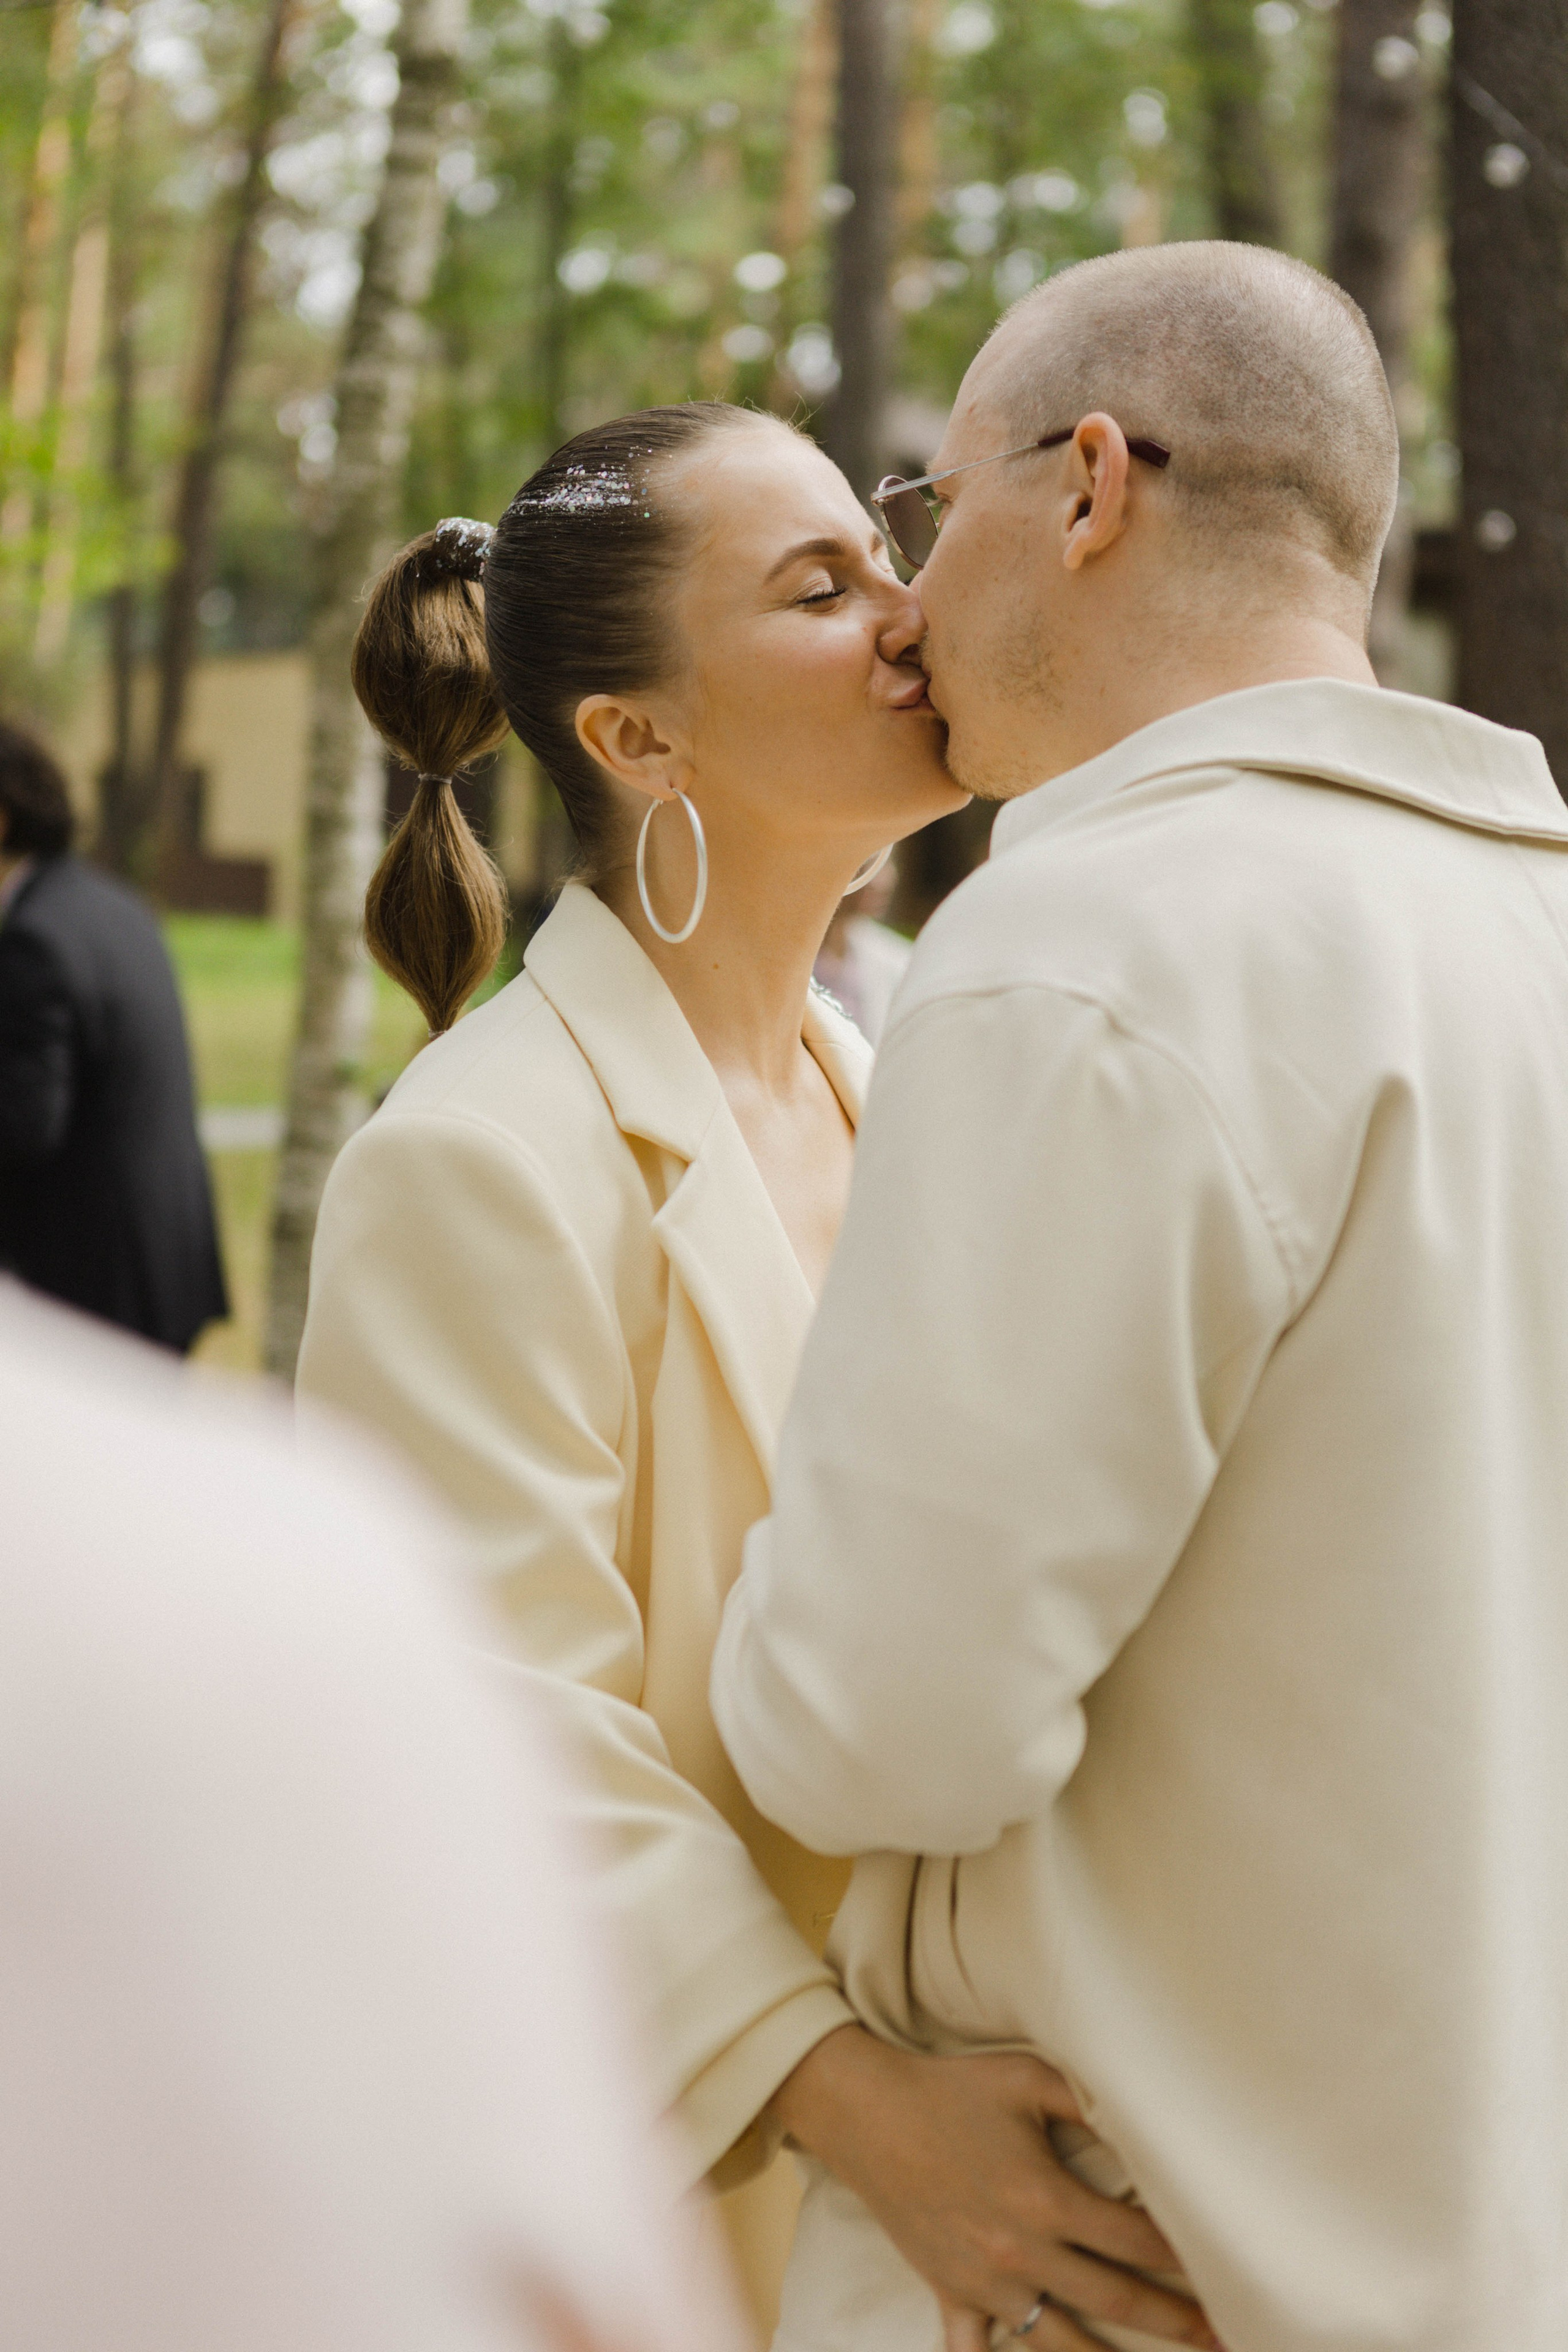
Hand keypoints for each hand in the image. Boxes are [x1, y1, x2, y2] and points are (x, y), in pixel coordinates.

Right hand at [770, 2025, 1221, 2349]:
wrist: (866, 2112)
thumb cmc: (952, 2088)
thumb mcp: (1027, 2076)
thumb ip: (1089, 2099)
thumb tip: (1145, 2117)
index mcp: (1044, 2197)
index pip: (1134, 2240)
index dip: (1185, 2257)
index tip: (1225, 2268)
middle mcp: (1019, 2251)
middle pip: (1114, 2300)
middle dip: (1175, 2322)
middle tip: (1227, 2337)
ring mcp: (983, 2283)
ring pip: (1060, 2345)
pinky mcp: (949, 2295)